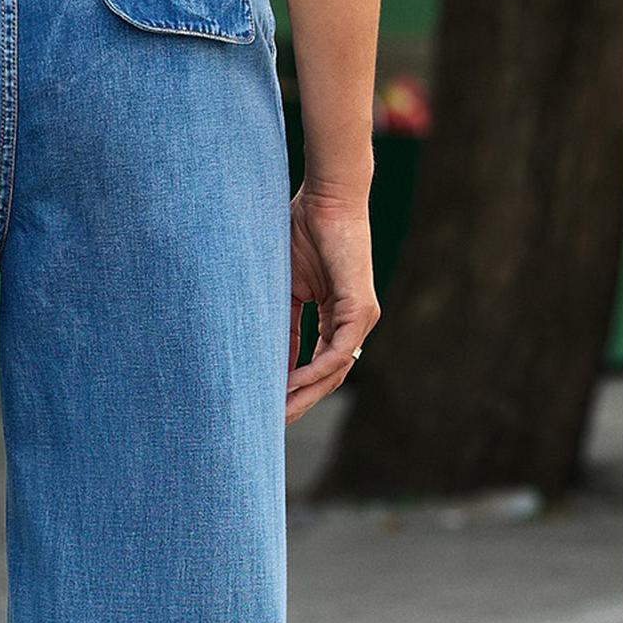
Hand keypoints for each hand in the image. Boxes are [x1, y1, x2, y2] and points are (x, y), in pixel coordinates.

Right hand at [285, 188, 380, 425]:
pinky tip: (290, 384)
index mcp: (336, 316)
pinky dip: (314, 370)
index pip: (316, 363)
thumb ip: (280, 322)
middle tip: (271, 425)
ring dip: (306, 394)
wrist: (326, 198)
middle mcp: (353, 321)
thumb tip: (261, 357)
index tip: (268, 406)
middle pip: (328, 376)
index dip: (293, 387)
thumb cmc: (302, 230)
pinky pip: (338, 351)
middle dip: (300, 401)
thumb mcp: (284, 287)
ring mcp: (361, 317)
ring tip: (277, 412)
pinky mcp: (361, 308)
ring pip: (335, 370)